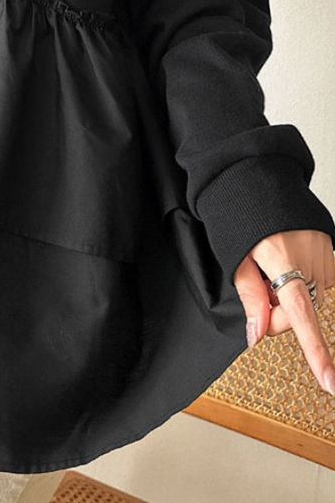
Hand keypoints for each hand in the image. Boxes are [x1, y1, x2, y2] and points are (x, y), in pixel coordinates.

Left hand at [234, 229, 334, 393]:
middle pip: (300, 312)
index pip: (301, 318)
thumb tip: (258, 335)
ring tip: (271, 269)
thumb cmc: (240, 216)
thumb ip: (250, 296)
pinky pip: (321, 281)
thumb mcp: (236, 257)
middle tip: (258, 291)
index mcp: (282, 260)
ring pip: (312, 298)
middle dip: (278, 314)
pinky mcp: (332, 249)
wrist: (259, 178)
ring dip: (293, 297)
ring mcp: (325, 254)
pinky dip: (305, 281)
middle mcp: (310, 259)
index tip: (330, 382)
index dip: (316, 353)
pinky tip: (289, 264)